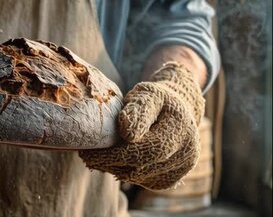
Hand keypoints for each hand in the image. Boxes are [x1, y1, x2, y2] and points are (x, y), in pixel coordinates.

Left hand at [79, 62, 204, 189]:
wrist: (177, 110)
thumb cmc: (156, 99)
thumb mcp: (146, 94)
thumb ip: (138, 109)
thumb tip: (127, 132)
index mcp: (181, 128)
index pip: (148, 148)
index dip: (117, 152)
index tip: (91, 148)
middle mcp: (187, 151)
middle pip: (143, 165)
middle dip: (110, 162)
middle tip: (86, 155)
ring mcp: (181, 168)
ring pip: (141, 176)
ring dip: (113, 168)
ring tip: (93, 157)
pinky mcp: (171, 179)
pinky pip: (142, 181)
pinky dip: (123, 173)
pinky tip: (109, 163)